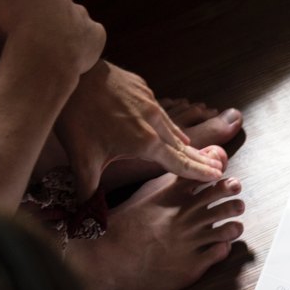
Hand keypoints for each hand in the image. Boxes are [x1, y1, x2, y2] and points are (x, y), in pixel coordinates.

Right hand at [0, 0, 104, 75]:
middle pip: (53, 3)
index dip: (23, 1)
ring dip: (65, 29)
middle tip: (34, 33)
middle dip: (46, 14)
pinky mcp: (96, 34)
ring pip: (74, 19)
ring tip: (52, 47)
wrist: (42, 55)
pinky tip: (74, 52)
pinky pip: (92, 36)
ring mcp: (82, 15)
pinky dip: (85, 42)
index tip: (17, 15)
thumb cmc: (13, 24)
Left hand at [56, 61, 225, 200]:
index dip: (199, 171)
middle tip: (217, 164)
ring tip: (192, 147)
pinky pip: (157, 109)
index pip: (180, 163)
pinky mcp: (141, 87)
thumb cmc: (76, 117)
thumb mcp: (81, 159)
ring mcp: (149, 102)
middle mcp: (155, 122)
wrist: (71, 73)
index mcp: (146, 143)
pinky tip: (160, 124)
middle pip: (183, 146)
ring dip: (182, 140)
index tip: (217, 175)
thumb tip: (88, 217)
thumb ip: (89, 189)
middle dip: (200, 157)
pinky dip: (162, 121)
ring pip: (171, 126)